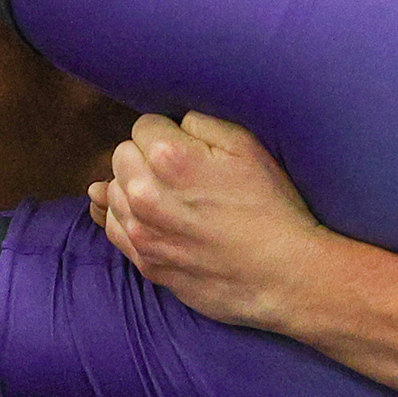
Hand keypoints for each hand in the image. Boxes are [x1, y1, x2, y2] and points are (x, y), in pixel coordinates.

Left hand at [89, 112, 330, 330]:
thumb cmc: (271, 207)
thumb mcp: (248, 146)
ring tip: (172, 197)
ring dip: (134, 188)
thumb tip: (173, 122)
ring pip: (114, 191)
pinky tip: (155, 219)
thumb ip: (200, 121)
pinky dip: (128, 219)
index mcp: (169, 158)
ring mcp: (142, 233)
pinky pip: (115, 228)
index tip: (191, 148)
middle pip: (122, 155)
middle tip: (181, 171)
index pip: (143, 125)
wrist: (284, 275)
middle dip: (145, 156)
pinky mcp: (145, 262)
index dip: (169, 131)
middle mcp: (145, 194)